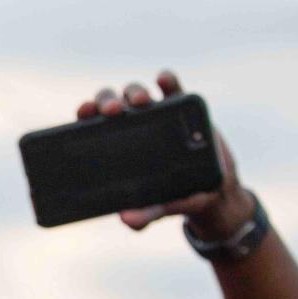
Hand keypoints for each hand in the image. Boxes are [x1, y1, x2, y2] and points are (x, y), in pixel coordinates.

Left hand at [76, 70, 254, 239]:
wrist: (214, 192)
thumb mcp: (159, 208)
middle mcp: (131, 126)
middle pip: (112, 104)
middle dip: (107, 101)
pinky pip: (172, 89)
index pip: (93, 125)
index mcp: (115, 146)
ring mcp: (157, 115)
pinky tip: (162, 78)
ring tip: (139, 101)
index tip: (83, 113)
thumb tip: (127, 220)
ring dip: (134, 92)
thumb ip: (144, 214)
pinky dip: (167, 81)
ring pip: (136, 94)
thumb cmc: (175, 198)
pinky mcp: (182, 109)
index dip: (86, 115)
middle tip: (112, 111)